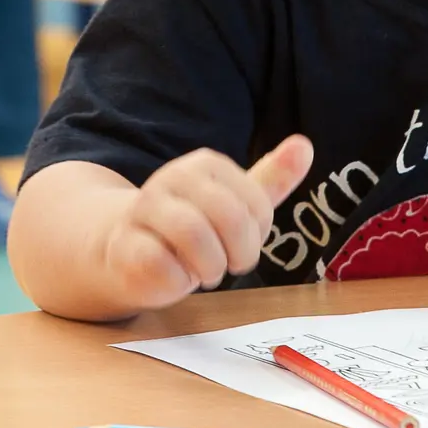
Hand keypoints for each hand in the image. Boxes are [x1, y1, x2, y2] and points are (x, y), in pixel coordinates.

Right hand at [102, 136, 313, 312]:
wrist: (123, 250)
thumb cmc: (188, 228)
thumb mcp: (233, 203)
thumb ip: (270, 180)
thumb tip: (305, 145)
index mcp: (205, 164)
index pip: (257, 205)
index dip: (257, 234)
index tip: (241, 242)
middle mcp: (172, 177)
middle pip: (230, 218)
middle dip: (240, 253)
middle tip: (230, 265)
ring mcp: (145, 208)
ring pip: (195, 237)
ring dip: (210, 268)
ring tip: (204, 272)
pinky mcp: (125, 244)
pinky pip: (164, 266)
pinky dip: (178, 282)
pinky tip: (174, 277)